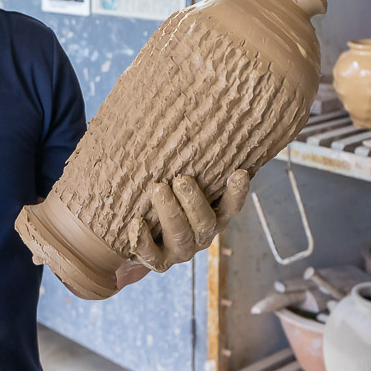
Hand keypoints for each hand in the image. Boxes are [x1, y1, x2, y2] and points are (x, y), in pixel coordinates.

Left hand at [124, 169, 250, 275]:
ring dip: (170, 211)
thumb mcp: (172, 180)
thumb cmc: (157, 198)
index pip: (231, 206)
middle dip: (194, 200)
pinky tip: (135, 222)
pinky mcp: (157, 262)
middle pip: (205, 222)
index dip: (237, 192)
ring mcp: (180, 251)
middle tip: (181, 178)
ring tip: (158, 189)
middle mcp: (201, 235)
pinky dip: (143, 240)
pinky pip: (151, 255)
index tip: (239, 172)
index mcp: (212, 215)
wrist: (132, 241)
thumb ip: (181, 159)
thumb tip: (178, 109)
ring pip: (180, 235)